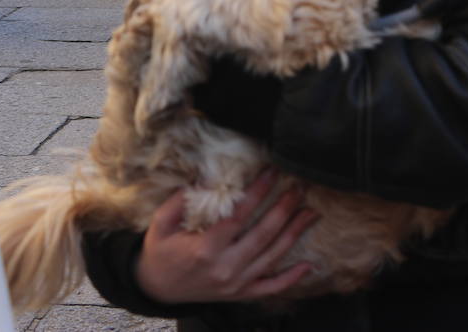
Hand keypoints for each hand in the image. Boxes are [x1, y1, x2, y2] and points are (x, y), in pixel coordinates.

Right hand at [136, 170, 317, 304]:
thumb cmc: (160, 251)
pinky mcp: (240, 294)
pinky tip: (308, 265)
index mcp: (205, 248)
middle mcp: (224, 268)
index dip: (258, 193)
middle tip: (299, 188)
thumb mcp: (161, 223)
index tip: (272, 172)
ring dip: (294, 233)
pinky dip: (290, 279)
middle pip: (263, 235)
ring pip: (272, 257)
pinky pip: (270, 288)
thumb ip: (181, 200)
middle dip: (284, 209)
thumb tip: (206, 175)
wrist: (155, 289)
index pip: (239, 216)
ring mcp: (235, 284)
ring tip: (311, 213)